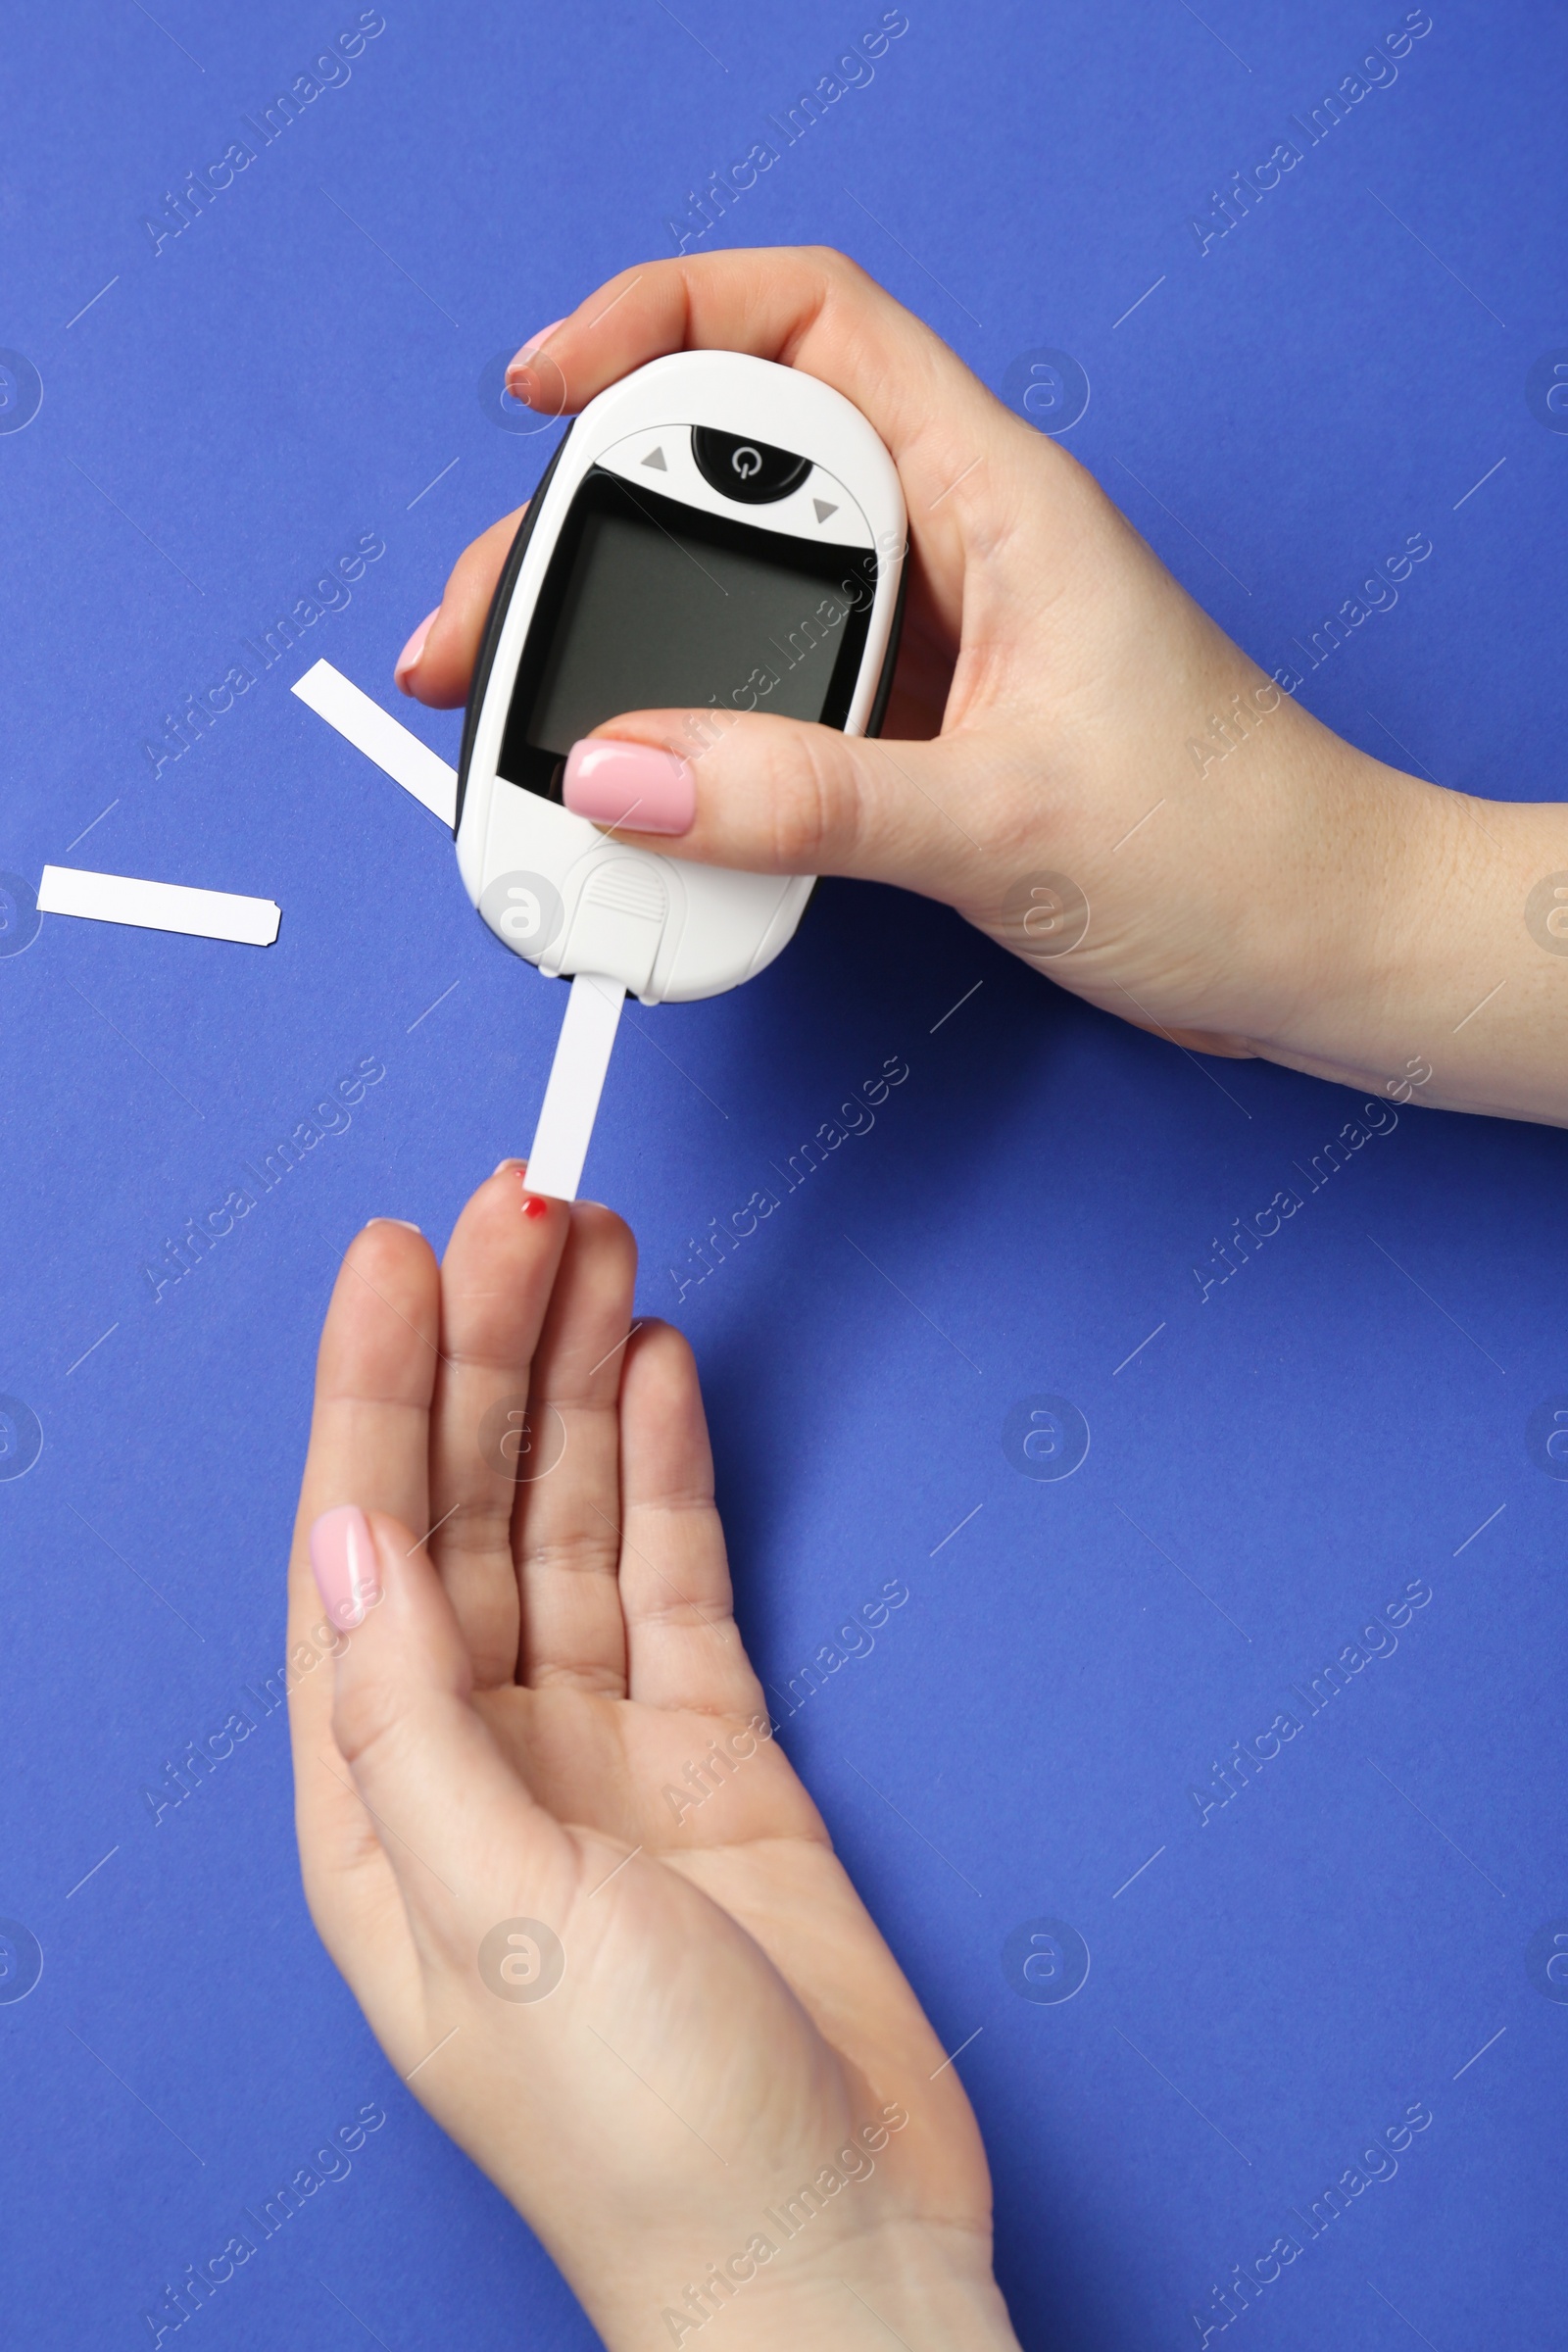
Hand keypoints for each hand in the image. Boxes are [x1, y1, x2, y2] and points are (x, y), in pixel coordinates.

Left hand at [287, 1170, 1020, 2350]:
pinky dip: (668, 1470)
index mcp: (382, 1804)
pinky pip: (674, 1576)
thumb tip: (346, 1537)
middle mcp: (476, 1755)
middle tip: (526, 1203)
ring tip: (594, 1247)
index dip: (373, 1391)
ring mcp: (597, 1745)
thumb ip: (409, 1718)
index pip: (360, 1545)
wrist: (833, 2243)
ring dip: (577, 1383)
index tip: (396, 1257)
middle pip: (469, 1504)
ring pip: (571, 1519)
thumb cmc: (646, 2137)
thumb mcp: (495, 1917)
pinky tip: (657, 1376)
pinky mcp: (711, 1748)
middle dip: (488, 1350)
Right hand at [399, 247, 1567, 1128]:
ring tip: (526, 710)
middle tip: (492, 622)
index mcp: (993, 495)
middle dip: (591, 519)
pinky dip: (687, 726)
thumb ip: (802, 797)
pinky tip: (632, 780)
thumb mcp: (999, 821)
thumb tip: (617, 773)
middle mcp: (953, 544)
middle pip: (731, 464)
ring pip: (739, 588)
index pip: (808, 322)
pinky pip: (771, 693)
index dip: (662, 320)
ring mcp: (932, 638)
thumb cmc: (1226, 848)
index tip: (546, 391)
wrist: (1315, 945)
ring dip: (624, 635)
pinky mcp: (920, 728)